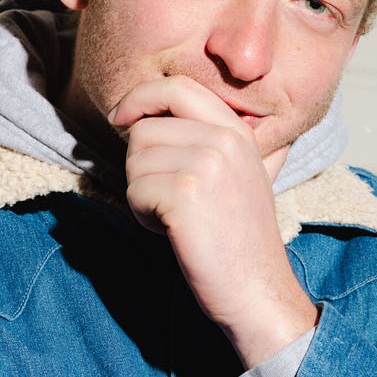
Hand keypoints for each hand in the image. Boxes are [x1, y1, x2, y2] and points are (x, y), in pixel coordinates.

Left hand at [112, 74, 317, 366]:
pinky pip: (135, 190)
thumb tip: (141, 119)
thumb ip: (204, 141)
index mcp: (237, 131)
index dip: (139, 97)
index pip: (176, 86)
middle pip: (145, 128)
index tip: (119, 117)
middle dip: (140, 165)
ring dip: (142, 193)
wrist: (257, 289)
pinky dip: (143, 216)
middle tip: (165, 199)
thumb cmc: (238, 241)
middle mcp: (224, 140)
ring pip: (135, 159)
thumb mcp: (236, 176)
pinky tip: (172, 233)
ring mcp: (207, 164)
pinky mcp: (185, 194)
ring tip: (175, 218)